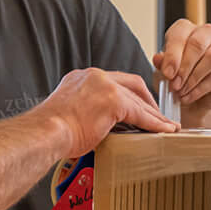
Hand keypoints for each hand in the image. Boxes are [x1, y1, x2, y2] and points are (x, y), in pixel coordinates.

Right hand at [36, 67, 174, 156]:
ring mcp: (105, 87)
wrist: (45, 133)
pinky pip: (141, 114)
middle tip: (156, 114)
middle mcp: (95, 76)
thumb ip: (84, 111)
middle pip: (131, 84)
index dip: (129, 93)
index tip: (136, 105)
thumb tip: (94, 125)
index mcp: (82, 78)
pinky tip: (163, 130)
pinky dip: (154, 123)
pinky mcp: (114, 101)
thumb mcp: (67, 113)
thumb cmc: (50, 131)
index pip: (113, 81)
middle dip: (147, 100)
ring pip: (138, 100)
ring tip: (165, 125)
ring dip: (154, 114)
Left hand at [154, 19, 210, 124]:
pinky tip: (189, 96)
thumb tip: (158, 58)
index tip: (167, 73)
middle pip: (198, 42)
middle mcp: (205, 34)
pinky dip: (201, 89)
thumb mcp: (162, 73)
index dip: (173, 54)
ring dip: (194, 77)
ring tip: (181, 92)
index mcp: (185, 30)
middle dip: (185, 66)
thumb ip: (161, 64)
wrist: (189, 102)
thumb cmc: (175, 80)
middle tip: (174, 85)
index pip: (180, 33)